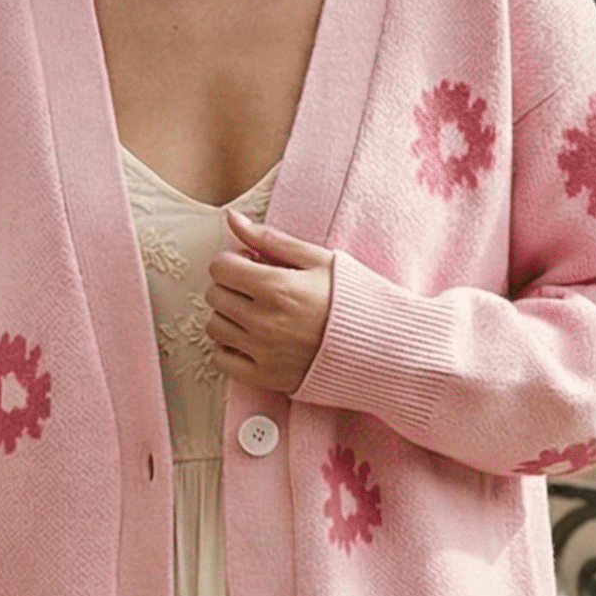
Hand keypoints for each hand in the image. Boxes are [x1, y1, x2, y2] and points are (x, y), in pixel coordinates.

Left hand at [206, 210, 335, 393]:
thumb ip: (270, 239)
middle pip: (215, 296)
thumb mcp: (317, 259)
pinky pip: (222, 362)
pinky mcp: (266, 378)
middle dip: (231, 286)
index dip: (234, 262)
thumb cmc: (352, 299)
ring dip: (228, 317)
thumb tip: (232, 218)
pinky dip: (229, 349)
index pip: (220, 268)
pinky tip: (250, 340)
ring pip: (214, 327)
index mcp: (277, 287)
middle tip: (256, 289)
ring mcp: (264, 352)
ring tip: (255, 314)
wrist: (381, 346)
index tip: (253, 265)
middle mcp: (265, 321)